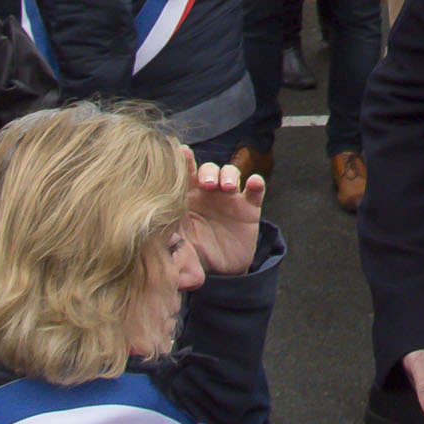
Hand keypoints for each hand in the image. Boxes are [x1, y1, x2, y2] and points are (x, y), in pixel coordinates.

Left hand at [183, 161, 264, 275]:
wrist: (221, 270)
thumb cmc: (195, 255)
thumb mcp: (182, 257)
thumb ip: (175, 261)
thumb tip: (167, 272)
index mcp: (186, 199)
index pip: (183, 176)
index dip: (182, 162)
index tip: (181, 152)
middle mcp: (208, 194)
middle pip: (208, 170)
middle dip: (208, 171)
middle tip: (207, 184)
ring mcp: (229, 199)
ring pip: (230, 174)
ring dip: (229, 175)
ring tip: (227, 187)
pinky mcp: (248, 208)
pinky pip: (254, 191)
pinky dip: (255, 184)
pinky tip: (253, 183)